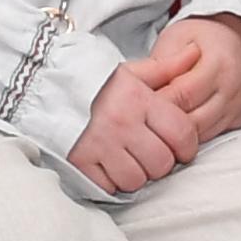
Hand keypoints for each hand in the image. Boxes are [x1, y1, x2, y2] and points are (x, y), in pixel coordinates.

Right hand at [66, 57, 204, 194]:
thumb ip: (166, 67)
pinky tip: (107, 165)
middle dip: (160, 162)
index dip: (187, 147)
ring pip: (135, 180)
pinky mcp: (79, 162)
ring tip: (127, 159)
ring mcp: (99, 144)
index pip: (182, 134)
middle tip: (148, 152)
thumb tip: (195, 52)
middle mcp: (121, 122)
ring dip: (135, 174)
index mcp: (139, 99)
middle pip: (161, 163)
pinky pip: (108, 187)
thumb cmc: (96, 85)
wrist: (46, 89)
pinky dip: (110, 182)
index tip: (179, 147)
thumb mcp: (132, 71)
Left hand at [146, 14, 240, 146]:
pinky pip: (210, 135)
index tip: (138, 104)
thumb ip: (161, 63)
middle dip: (164, 122)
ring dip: (175, 132)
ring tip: (155, 121)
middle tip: (142, 118)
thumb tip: (143, 90)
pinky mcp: (237, 120)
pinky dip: (190, 134)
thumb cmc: (205, 38)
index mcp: (219, 64)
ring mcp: (237, 108)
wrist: (240, 41)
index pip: (184, 94)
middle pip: (193, 120)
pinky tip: (174, 125)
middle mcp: (233, 89)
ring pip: (200, 134)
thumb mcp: (177, 37)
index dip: (158, 102)